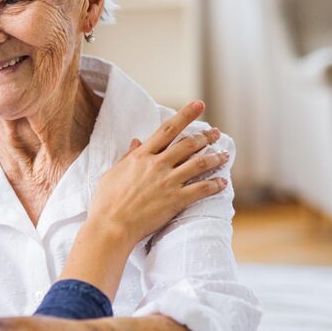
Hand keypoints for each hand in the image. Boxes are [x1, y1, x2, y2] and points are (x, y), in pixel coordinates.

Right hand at [87, 100, 228, 249]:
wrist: (111, 225)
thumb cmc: (106, 201)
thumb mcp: (112, 173)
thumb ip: (127, 156)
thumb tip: (136, 141)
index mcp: (141, 156)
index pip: (167, 129)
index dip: (185, 115)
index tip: (199, 105)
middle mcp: (157, 165)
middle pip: (188, 144)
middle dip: (205, 136)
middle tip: (216, 133)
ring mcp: (168, 182)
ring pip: (199, 163)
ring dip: (215, 157)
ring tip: (225, 155)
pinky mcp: (176, 200)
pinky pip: (202, 189)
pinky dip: (215, 184)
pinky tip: (223, 182)